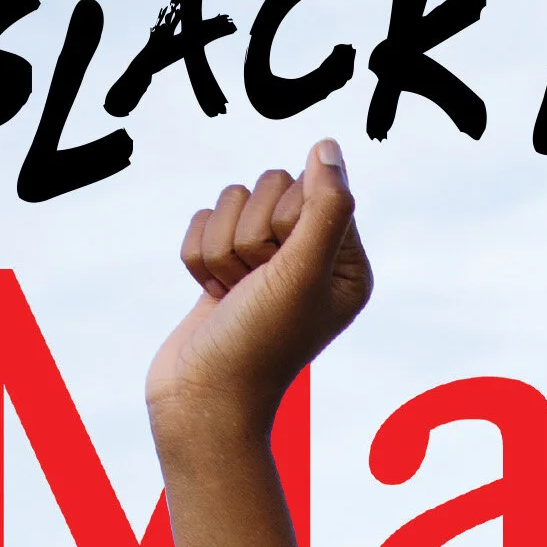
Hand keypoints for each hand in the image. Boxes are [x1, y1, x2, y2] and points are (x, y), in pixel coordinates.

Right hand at [147, 142, 371, 446]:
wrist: (202, 400)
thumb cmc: (259, 345)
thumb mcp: (302, 274)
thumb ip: (324, 207)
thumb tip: (328, 146)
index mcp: (347, 263)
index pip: (311, 186)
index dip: (285, 223)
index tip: (284, 273)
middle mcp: (313, 259)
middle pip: (268, 184)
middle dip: (250, 238)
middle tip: (255, 290)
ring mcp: (268, 263)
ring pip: (231, 199)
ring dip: (221, 250)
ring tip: (232, 297)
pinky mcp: (228, 265)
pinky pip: (203, 218)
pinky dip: (199, 258)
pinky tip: (211, 297)